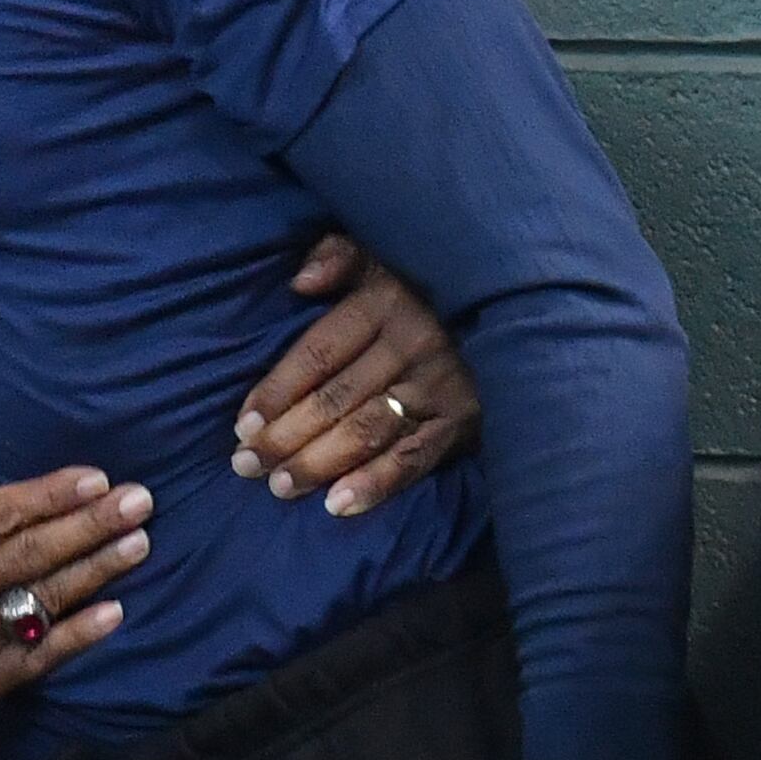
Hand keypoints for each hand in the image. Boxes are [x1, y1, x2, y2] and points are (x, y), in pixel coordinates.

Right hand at [0, 419, 147, 754]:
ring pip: (44, 601)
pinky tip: (114, 615)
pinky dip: (77, 638)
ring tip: (140, 544)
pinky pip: (36, 659)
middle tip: (141, 501)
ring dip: (96, 572)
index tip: (93, 477)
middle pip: (33, 554)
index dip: (48, 495)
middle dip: (92, 525)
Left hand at [232, 233, 478, 515]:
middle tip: (245, 465)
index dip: (277, 389)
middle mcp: (413, 344)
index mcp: (386, 301)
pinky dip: (376, 485)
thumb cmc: (425, 284)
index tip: (243, 425)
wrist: (517, 308)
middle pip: (336, 398)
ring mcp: (441, 386)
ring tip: (279, 486)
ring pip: (368, 431)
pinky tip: (338, 506)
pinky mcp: (465, 421)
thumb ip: (337, 256)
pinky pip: (415, 459)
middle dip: (285, 435)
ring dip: (319, 463)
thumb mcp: (383, 253)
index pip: (318, 353)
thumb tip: (300, 283)